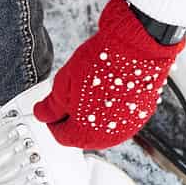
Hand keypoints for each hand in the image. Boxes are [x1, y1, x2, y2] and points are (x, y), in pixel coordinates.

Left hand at [33, 0, 184, 148]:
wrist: (136, 47)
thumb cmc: (102, 64)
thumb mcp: (63, 84)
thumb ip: (51, 106)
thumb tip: (43, 113)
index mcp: (85, 134)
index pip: (61, 136)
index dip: (54, 120)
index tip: (53, 108)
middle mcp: (109, 137)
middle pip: (82, 135)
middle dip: (73, 118)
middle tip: (71, 95)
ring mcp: (128, 126)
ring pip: (102, 127)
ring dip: (92, 114)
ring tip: (90, 89)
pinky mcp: (142, 114)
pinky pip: (119, 117)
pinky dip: (111, 108)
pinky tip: (107, 89)